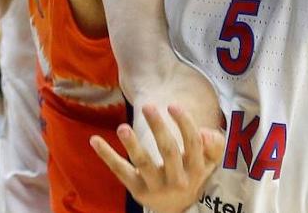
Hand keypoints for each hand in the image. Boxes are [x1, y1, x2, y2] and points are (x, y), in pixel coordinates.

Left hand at [90, 105, 224, 212]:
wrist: (178, 209)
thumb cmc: (191, 174)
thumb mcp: (207, 163)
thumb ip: (213, 146)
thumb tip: (204, 132)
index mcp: (196, 170)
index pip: (193, 144)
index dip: (184, 124)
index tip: (172, 105)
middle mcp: (177, 180)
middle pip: (168, 151)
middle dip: (158, 128)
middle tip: (148, 106)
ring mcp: (156, 187)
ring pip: (144, 163)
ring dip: (132, 144)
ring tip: (122, 127)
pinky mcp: (137, 189)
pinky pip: (121, 171)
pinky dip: (107, 155)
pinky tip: (94, 139)